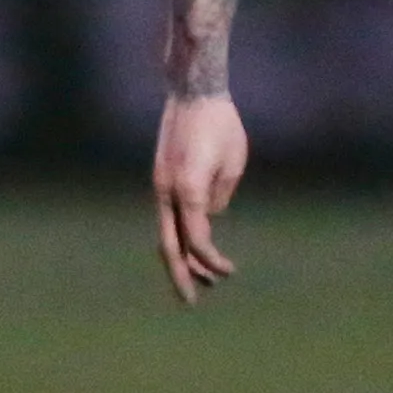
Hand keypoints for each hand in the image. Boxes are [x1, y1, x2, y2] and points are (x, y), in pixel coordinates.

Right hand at [153, 92, 249, 303]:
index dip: (212, 261)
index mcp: (188, 189)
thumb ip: (220, 196)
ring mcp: (160, 184)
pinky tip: (191, 246)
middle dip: (181, 276)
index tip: (229, 272)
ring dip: (181, 256)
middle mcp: (167, 190)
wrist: (192, 91)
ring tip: (198, 279)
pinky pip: (168, 215)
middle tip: (191, 302)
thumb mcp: (232, 163)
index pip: (197, 239)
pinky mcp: (161, 176)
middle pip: (170, 245)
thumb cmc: (221, 124)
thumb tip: (209, 217)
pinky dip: (178, 234)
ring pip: (165, 231)